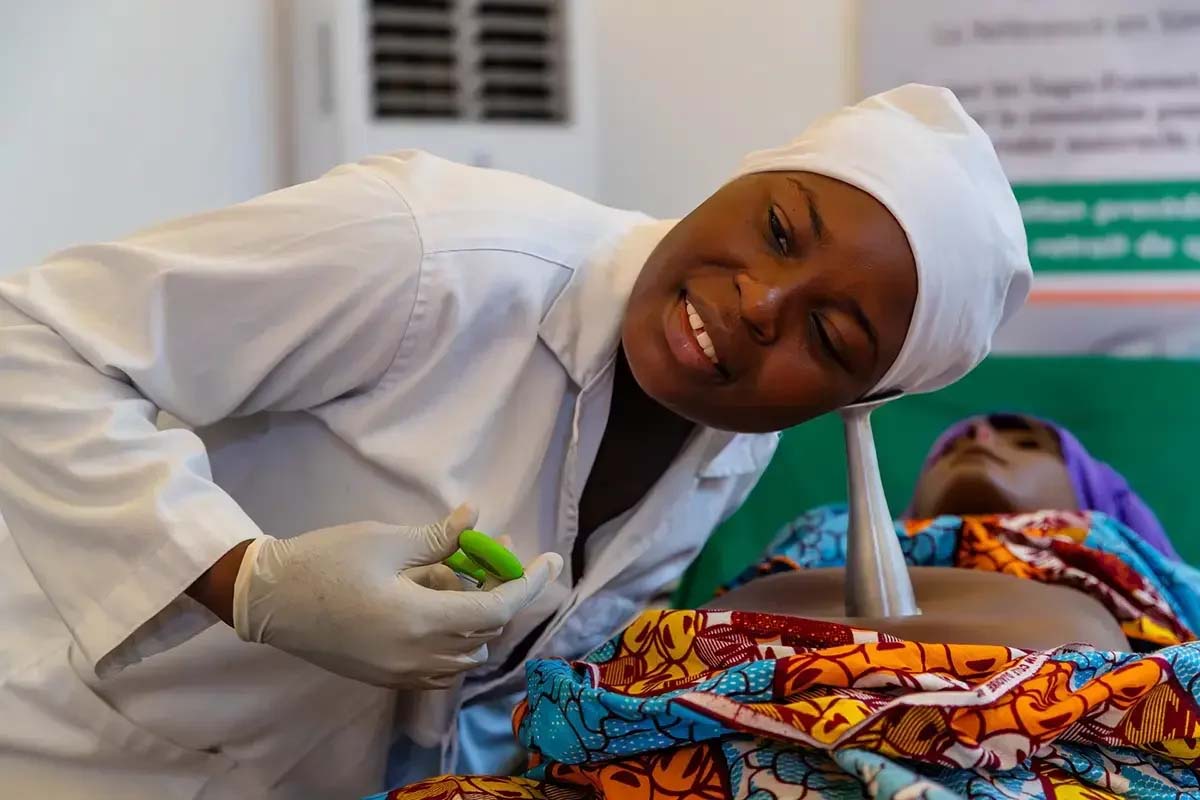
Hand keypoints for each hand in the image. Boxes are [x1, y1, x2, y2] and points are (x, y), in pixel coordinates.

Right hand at [232, 505, 561, 687]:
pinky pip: (439, 665)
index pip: (497, 608)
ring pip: (464, 651)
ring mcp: (402, 674)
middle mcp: (419, 657)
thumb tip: (476, 517)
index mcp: (422, 621)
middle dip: (495, 591)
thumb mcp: (385, 541)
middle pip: (484, 630)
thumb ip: (438, 537)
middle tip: (480, 554)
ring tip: (445, 575)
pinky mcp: (386, 678)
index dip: (529, 583)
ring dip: (472, 616)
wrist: (268, 601)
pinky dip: (450, 637)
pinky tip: (429, 602)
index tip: (550, 560)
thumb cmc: (324, 562)